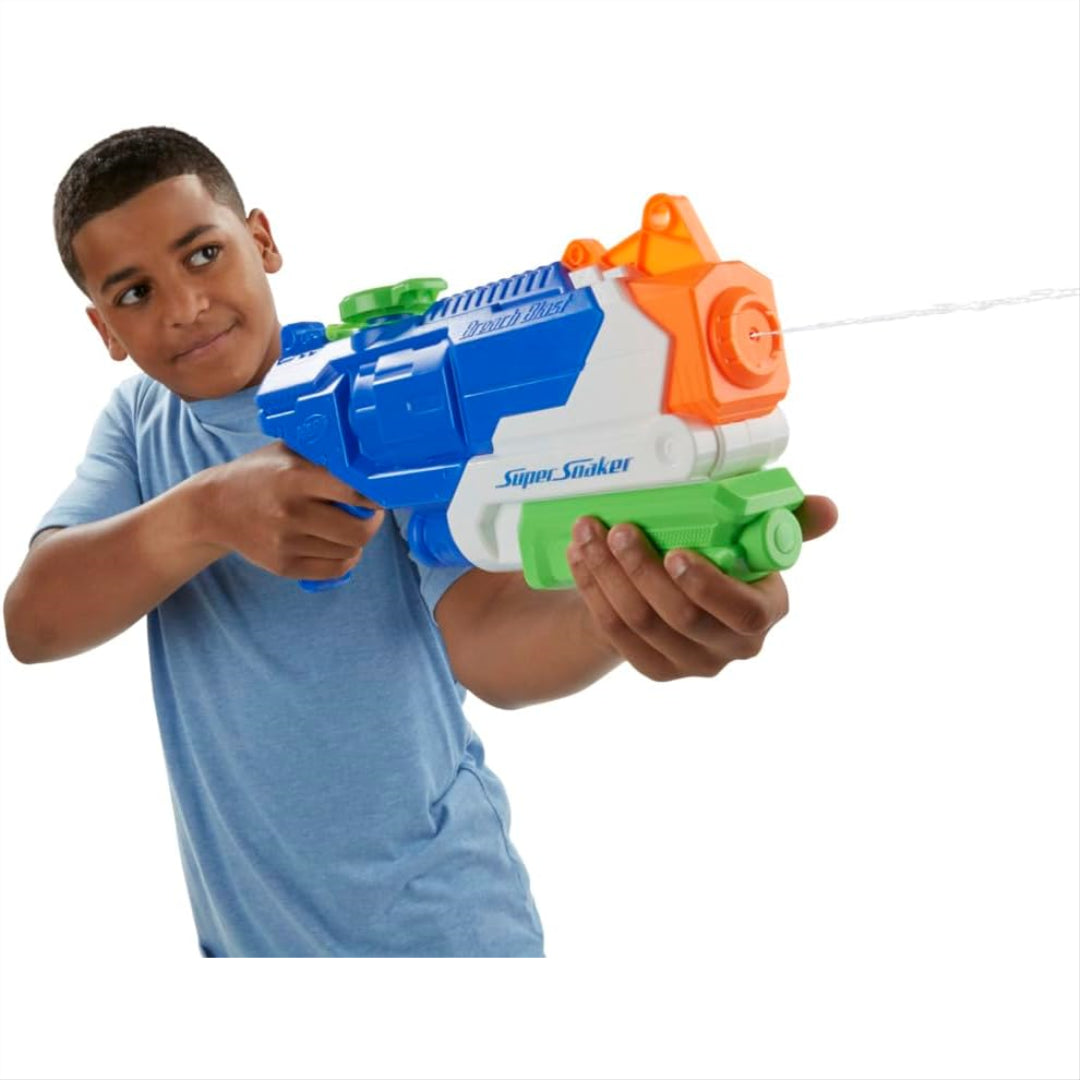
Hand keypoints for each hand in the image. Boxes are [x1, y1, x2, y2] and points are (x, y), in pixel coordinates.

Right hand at [199, 442, 384, 579]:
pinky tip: (337, 546)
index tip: (378, 495)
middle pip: (359, 532)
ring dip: (355, 541)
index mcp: (295, 477)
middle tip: (368, 514)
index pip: (354, 491)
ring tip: (344, 526)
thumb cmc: (258, 475)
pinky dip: (345, 560)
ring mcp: (286, 543)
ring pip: (350, 552)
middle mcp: (291, 512)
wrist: (213, 508)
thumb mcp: (287, 452)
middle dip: (371, 523)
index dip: (375, 496)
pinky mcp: (282, 566)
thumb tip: (371, 464)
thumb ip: (325, 457)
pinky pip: (334, 570)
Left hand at [565, 495, 837, 680]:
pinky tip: (579, 559)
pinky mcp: (652, 668)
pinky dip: (593, 592)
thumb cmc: (724, 557)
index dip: (708, 587)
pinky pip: (615, 632)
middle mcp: (732, 648)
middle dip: (642, 570)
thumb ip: (790, 522)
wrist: (678, 595)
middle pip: (680, 618)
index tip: (676, 553)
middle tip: (616, 529)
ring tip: (587, 533)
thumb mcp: (758, 537)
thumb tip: (828, 509)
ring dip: (607, 575)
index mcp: (766, 612)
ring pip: (640, 623)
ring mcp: (690, 664)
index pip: (743, 614)